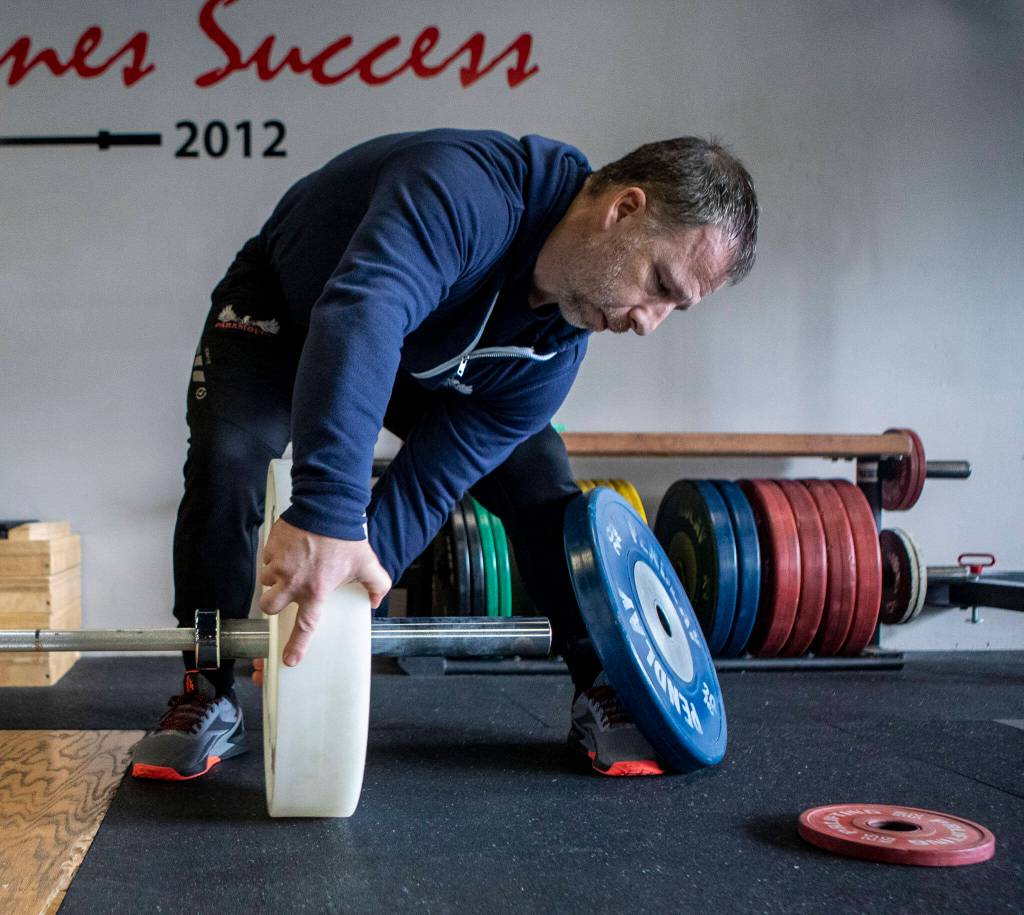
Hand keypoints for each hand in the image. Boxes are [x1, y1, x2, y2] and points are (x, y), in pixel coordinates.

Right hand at [257, 517, 390, 669]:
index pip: (305, 626)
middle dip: (273, 605)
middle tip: (282, 597)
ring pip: (266, 580)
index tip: (289, 660)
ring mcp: (279, 564)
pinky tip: (289, 551)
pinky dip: (274, 558)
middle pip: (269, 607)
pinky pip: (266, 559)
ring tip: (291, 567)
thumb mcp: (367, 563)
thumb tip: (375, 599)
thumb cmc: (346, 535)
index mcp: (316, 590)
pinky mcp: (271, 547)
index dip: (296, 646)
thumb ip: (377, 584)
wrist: (327, 505)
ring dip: (274, 578)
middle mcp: (293, 581)